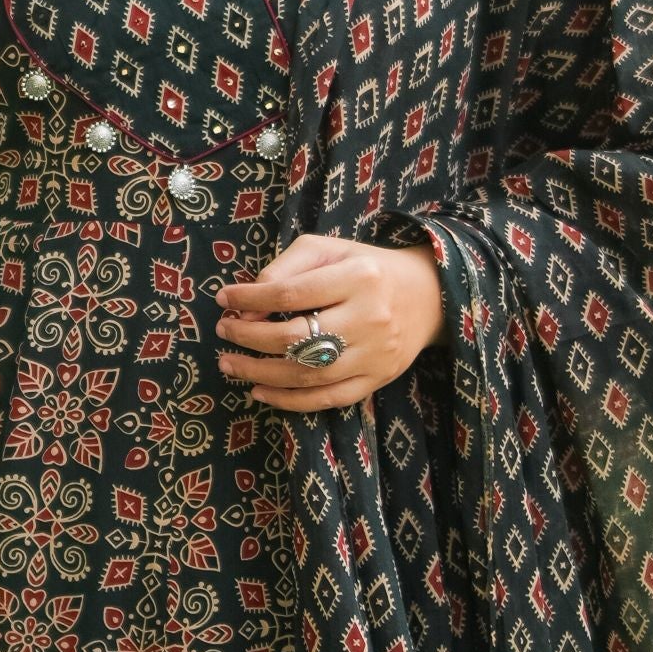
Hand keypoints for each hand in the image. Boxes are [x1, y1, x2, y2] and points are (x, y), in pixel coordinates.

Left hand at [216, 232, 443, 412]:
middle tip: (223, 332)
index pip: (291, 293)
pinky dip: (289, 401)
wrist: (429, 296)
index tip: (223, 300)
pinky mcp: (377, 380)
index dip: (250, 299)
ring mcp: (375, 354)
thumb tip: (247, 307)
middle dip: (250, 338)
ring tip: (230, 365)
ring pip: (308, 374)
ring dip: (260, 374)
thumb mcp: (330, 250)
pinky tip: (260, 393)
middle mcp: (370, 317)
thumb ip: (285, 268)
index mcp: (358, 277)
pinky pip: (327, 399)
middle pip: (297, 338)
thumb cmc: (367, 268)